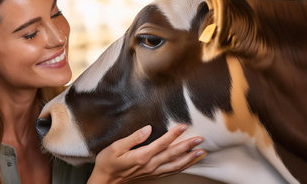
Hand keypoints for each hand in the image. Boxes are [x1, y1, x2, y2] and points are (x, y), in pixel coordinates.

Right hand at [87, 125, 205, 183]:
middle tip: (200, 139)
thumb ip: (133, 138)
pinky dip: (182, 166)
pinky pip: (171, 171)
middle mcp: (149, 165)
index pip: (161, 144)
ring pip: (175, 166)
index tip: (183, 126)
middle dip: (187, 146)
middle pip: (172, 155)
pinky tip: (189, 162)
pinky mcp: (152, 174)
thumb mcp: (116, 147)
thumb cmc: (108, 162)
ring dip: (189, 159)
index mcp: (141, 156)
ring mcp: (152, 171)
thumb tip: (148, 129)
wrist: (105, 180)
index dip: (173, 135)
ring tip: (201, 152)